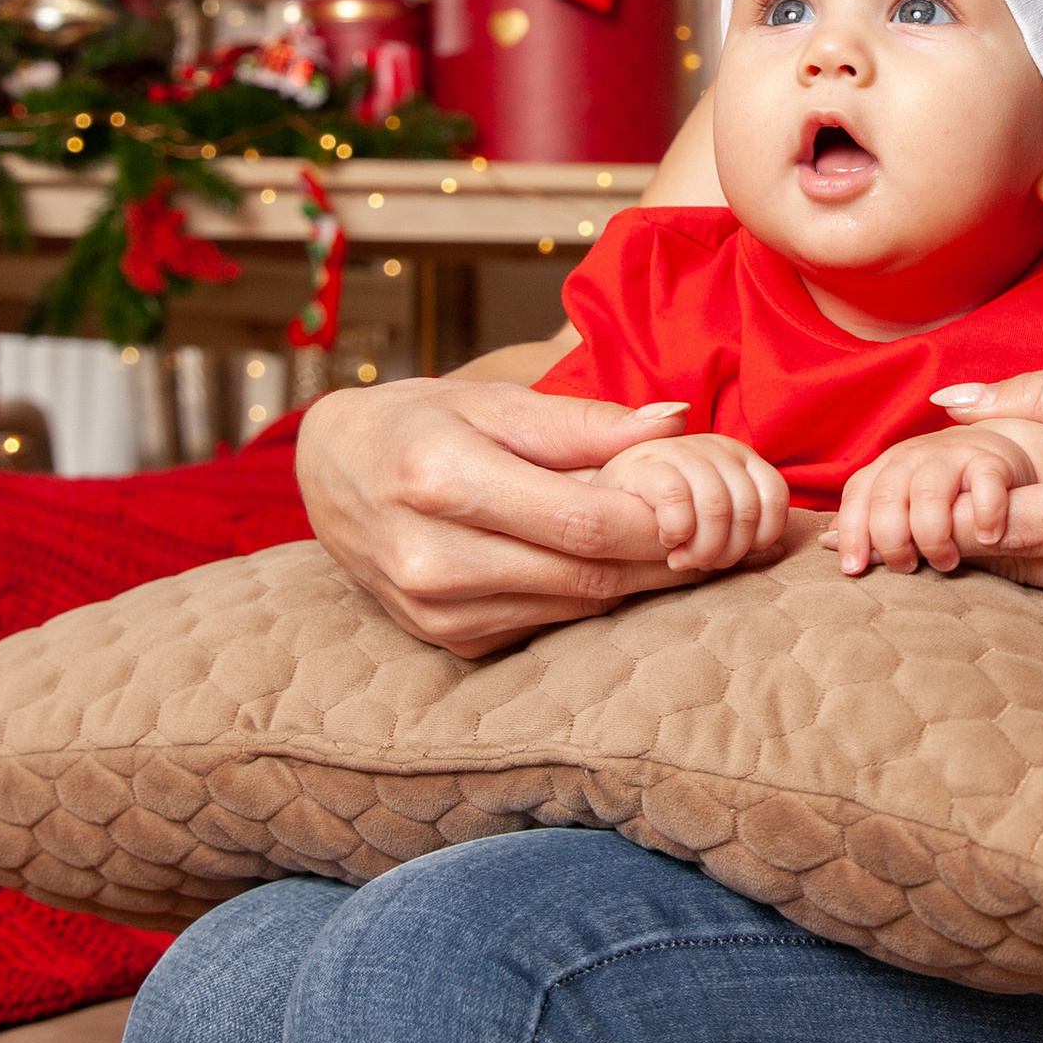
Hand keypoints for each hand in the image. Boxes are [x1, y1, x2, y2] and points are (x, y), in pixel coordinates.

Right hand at [298, 376, 717, 658]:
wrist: (333, 473)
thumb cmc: (419, 423)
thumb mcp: (493, 402)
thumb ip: (585, 420)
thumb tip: (674, 424)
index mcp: (440, 481)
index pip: (580, 522)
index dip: (657, 521)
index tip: (701, 505)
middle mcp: (429, 557)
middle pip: (584, 574)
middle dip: (660, 556)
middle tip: (710, 531)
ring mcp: (432, 609)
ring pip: (574, 608)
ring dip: (633, 582)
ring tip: (669, 543)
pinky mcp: (444, 639)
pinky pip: (545, 626)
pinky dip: (587, 598)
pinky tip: (607, 566)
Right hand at [595, 431, 790, 576]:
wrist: (596, 503)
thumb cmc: (658, 521)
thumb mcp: (708, 526)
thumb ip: (741, 534)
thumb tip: (777, 550)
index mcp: (735, 456)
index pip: (775, 496)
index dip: (759, 537)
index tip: (729, 557)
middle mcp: (713, 445)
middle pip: (748, 508)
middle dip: (727, 551)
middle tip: (700, 563)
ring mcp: (679, 450)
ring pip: (718, 507)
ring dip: (701, 548)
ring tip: (680, 558)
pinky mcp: (643, 463)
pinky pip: (678, 499)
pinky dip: (676, 530)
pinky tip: (664, 540)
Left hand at [835, 424, 1038, 575]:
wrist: (995, 453)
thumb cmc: (941, 489)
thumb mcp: (901, 502)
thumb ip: (869, 521)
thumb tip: (826, 542)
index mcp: (886, 467)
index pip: (857, 495)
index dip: (851, 533)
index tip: (853, 569)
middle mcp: (913, 456)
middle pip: (888, 497)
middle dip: (892, 540)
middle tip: (907, 569)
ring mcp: (952, 454)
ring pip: (928, 493)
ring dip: (933, 536)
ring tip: (946, 562)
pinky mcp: (991, 459)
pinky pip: (985, 485)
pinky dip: (985, 515)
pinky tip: (987, 539)